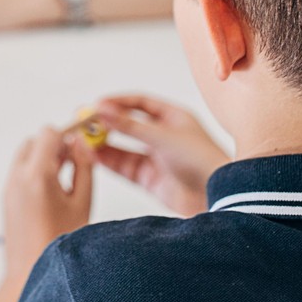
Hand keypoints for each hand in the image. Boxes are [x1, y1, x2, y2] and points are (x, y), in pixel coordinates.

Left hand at [2, 127, 93, 279]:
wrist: (30, 273)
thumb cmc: (58, 244)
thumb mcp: (82, 203)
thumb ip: (83, 168)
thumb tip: (81, 145)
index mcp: (37, 175)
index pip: (48, 133)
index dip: (67, 134)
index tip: (80, 143)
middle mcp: (17, 178)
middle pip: (35, 141)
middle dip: (55, 146)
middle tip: (74, 164)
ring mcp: (9, 187)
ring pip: (26, 155)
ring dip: (44, 159)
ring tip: (64, 182)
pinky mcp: (6, 197)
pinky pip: (20, 172)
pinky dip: (35, 172)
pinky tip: (53, 193)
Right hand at [89, 95, 228, 216]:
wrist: (218, 198)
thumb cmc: (200, 161)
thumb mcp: (162, 137)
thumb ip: (130, 126)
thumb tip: (102, 109)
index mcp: (174, 118)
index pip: (140, 104)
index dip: (117, 103)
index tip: (95, 105)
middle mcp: (164, 136)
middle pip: (128, 126)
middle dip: (106, 124)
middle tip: (83, 122)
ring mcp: (157, 158)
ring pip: (124, 148)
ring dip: (104, 144)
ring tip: (83, 141)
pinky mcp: (151, 179)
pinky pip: (125, 167)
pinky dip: (109, 162)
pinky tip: (93, 157)